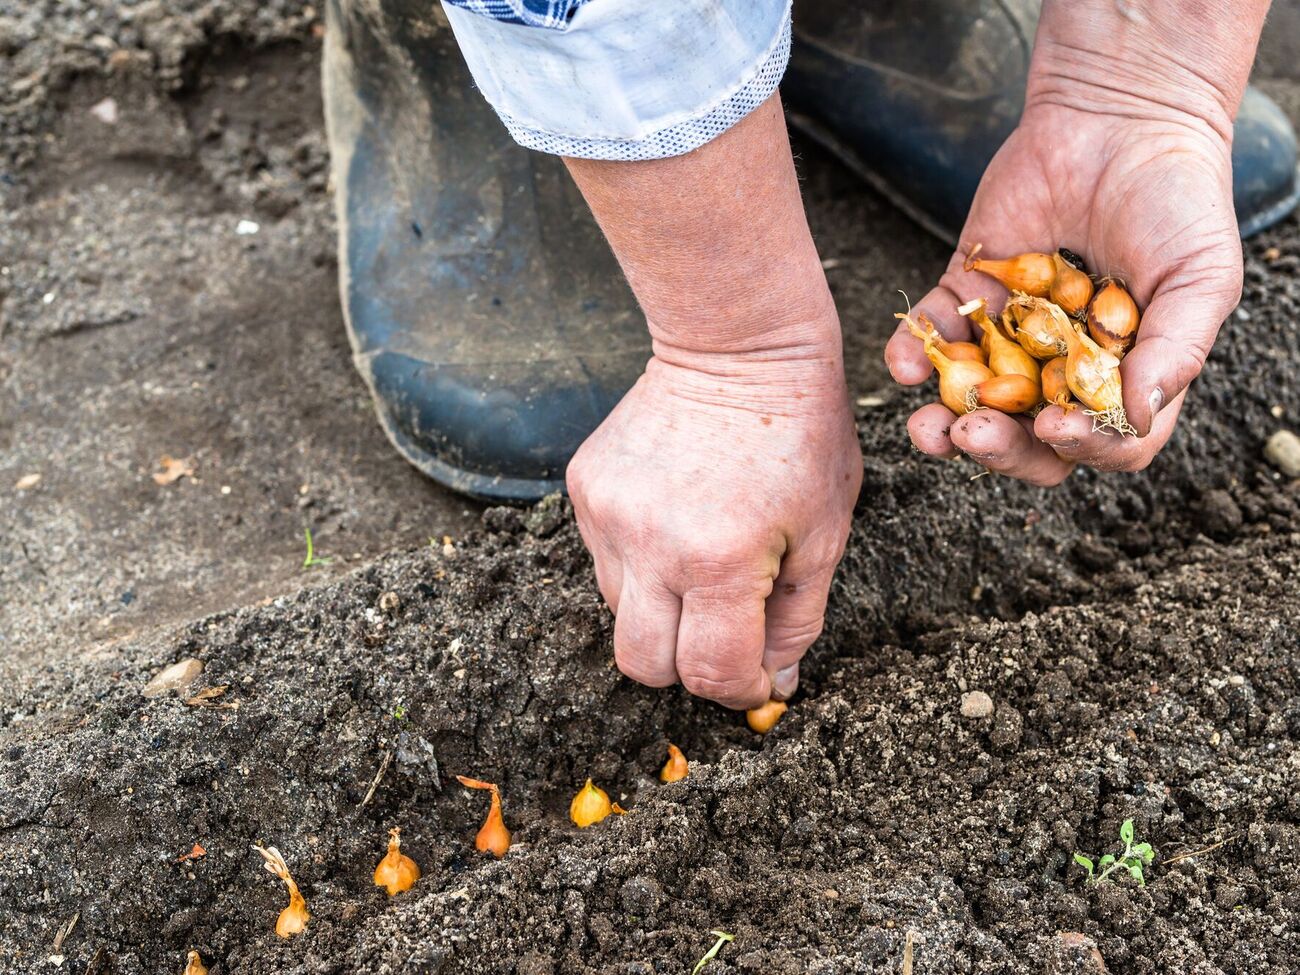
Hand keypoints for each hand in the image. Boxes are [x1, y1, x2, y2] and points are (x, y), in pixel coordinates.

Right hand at [567, 345, 861, 708]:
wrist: (737, 344)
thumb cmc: (800, 434)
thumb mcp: (825, 534)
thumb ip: (797, 621)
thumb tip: (772, 684)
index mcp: (721, 560)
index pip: (710, 673)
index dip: (738, 690)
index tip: (756, 677)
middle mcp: (652, 544)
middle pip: (643, 666)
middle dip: (687, 668)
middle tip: (725, 635)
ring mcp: (608, 514)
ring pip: (621, 614)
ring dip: (664, 611)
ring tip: (705, 556)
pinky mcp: (584, 489)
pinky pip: (605, 561)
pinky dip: (641, 563)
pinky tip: (677, 519)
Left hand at [887, 22, 1247, 483]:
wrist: (1120, 119)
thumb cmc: (1178, 201)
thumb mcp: (1201, 276)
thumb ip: (1176, 347)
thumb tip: (1137, 411)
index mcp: (1124, 377)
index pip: (1103, 441)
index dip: (1080, 447)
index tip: (1056, 429)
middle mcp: (1064, 368)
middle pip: (1028, 438)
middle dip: (999, 448)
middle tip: (975, 435)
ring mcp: (1011, 335)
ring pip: (972, 401)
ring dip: (944, 424)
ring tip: (929, 428)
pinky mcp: (968, 293)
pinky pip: (933, 336)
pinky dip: (911, 354)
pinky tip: (903, 364)